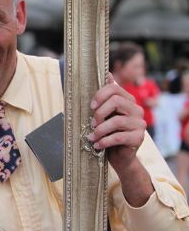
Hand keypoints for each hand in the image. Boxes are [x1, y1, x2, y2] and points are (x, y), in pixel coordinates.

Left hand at [88, 73, 153, 206]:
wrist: (120, 157)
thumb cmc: (109, 133)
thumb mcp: (105, 115)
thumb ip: (107, 97)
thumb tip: (108, 74)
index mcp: (128, 101)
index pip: (115, 88)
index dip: (100, 95)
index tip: (91, 106)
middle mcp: (137, 109)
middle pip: (116, 101)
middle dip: (99, 113)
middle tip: (91, 124)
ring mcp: (139, 124)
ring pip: (116, 121)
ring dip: (100, 130)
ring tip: (92, 137)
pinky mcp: (138, 137)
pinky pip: (119, 136)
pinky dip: (105, 141)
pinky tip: (98, 145)